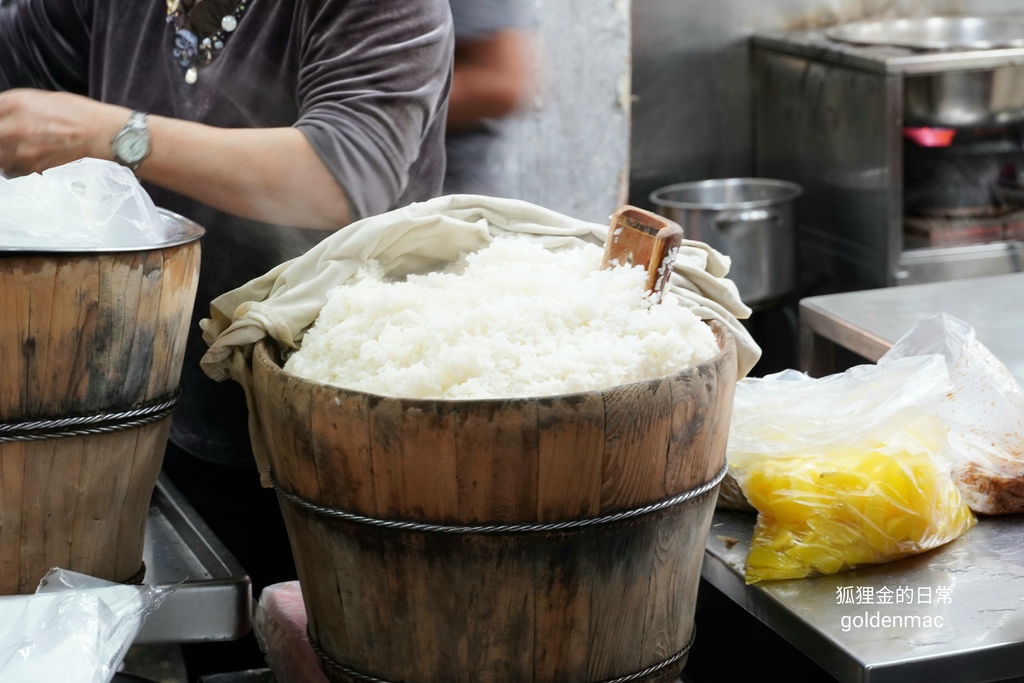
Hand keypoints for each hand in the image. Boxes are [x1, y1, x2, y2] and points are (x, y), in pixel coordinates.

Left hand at [0, 89, 124, 175]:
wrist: (97, 132)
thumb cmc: (73, 112)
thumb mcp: (35, 98)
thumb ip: (9, 105)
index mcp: (15, 103)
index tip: (2, 124)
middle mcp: (15, 127)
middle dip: (0, 138)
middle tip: (7, 138)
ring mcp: (23, 150)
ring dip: (2, 154)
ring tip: (11, 150)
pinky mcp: (33, 167)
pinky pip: (10, 171)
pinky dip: (12, 167)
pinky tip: (21, 159)